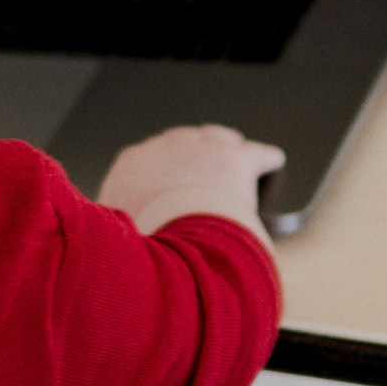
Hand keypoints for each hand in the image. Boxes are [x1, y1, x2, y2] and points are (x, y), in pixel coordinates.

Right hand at [97, 124, 283, 243]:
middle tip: (200, 166)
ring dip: (225, 147)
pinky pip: (257, 153)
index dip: (161, 168)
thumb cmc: (143, 247)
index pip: (145, 157)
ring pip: (218, 139)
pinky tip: (272, 160)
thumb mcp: (116, 237)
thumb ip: (117, 229)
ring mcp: (202, 149)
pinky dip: (265, 158)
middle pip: (182, 141)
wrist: (172, 243)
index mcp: (132, 165)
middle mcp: (165, 148)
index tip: (165, 179)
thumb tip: (114, 241)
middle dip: (192, 152)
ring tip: (234, 152)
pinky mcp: (236, 159)